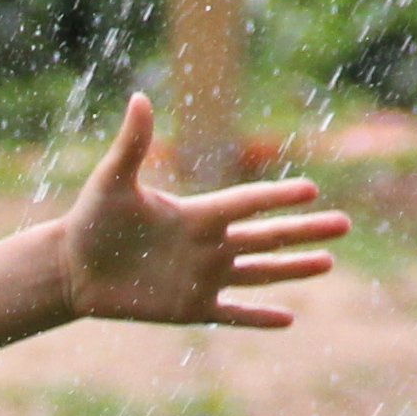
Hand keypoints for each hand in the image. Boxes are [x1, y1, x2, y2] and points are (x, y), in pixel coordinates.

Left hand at [57, 93, 348, 329]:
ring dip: (293, 269)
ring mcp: (202, 278)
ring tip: (329, 262)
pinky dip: (258, 318)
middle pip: (266, 238)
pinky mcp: (189, 309)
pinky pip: (232, 313)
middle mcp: (207, 245)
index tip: (311, 190)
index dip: (276, 198)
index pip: (246, 204)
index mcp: (195, 214)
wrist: (72, 268)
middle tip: (344, 224)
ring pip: (259, 274)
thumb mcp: (112, 181)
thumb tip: (139, 98)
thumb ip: (132, 145)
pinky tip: (289, 317)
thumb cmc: (90, 220)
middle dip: (304, 232)